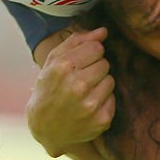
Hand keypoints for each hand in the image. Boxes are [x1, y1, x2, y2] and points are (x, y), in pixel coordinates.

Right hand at [26, 27, 115, 156]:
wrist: (46, 128)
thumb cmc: (49, 88)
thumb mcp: (54, 61)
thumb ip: (78, 41)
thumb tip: (104, 31)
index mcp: (63, 68)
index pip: (96, 48)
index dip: (89, 53)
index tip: (80, 63)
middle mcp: (77, 86)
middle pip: (105, 63)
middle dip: (95, 68)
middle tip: (80, 79)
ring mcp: (90, 105)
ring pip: (110, 80)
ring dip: (100, 84)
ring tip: (84, 92)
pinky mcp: (102, 120)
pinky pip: (113, 98)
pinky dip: (103, 100)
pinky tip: (89, 105)